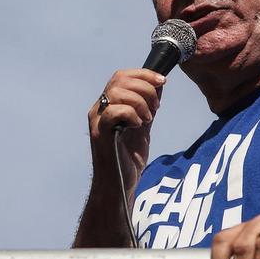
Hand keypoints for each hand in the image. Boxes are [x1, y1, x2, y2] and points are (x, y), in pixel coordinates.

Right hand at [88, 69, 165, 190]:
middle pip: (119, 80)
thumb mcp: (143, 126)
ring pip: (116, 92)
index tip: (162, 81)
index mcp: (109, 104)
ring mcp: (97, 121)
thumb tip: (159, 85)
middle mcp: (99, 109)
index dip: (144, 74)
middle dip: (145, 88)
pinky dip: (131, 114)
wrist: (120, 184)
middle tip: (156, 106)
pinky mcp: (100, 134)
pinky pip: (114, 111)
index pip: (122, 75)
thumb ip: (148, 105)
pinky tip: (138, 125)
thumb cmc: (128, 158)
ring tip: (147, 119)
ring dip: (139, 102)